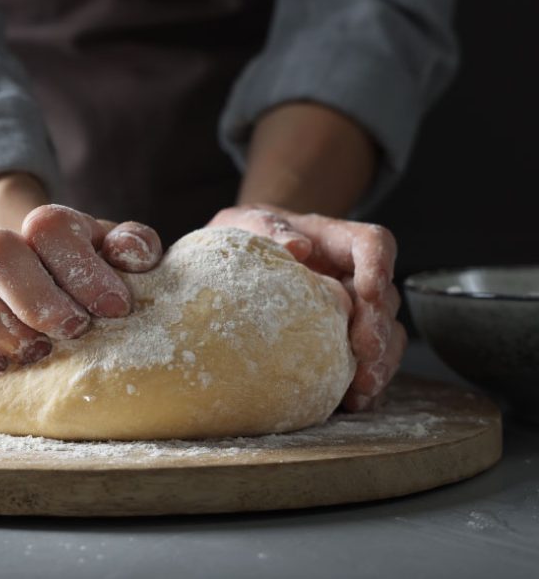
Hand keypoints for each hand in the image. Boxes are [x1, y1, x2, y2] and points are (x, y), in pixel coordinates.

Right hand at [0, 204, 162, 378]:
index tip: (114, 308)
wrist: (51, 289)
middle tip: (71, 330)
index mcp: (49, 228)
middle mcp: (4, 246)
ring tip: (36, 355)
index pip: (50, 227)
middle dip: (35, 296)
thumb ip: (134, 247)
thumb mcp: (121, 259)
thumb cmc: (95, 279)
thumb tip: (127, 252)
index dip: (81, 267)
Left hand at [208, 204, 403, 411]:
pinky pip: (369, 362)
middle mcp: (352, 275)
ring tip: (363, 387)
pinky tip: (354, 401)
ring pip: (386, 333)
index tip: (371, 289)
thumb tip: (295, 247)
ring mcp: (353, 309)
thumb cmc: (244, 238)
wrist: (236, 262)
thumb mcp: (242, 223)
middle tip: (364, 351)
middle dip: (378, 326)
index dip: (379, 264)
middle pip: (383, 297)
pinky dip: (367, 382)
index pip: (372, 243)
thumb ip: (264, 226)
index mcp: (334, 240)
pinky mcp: (345, 340)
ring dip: (381, 361)